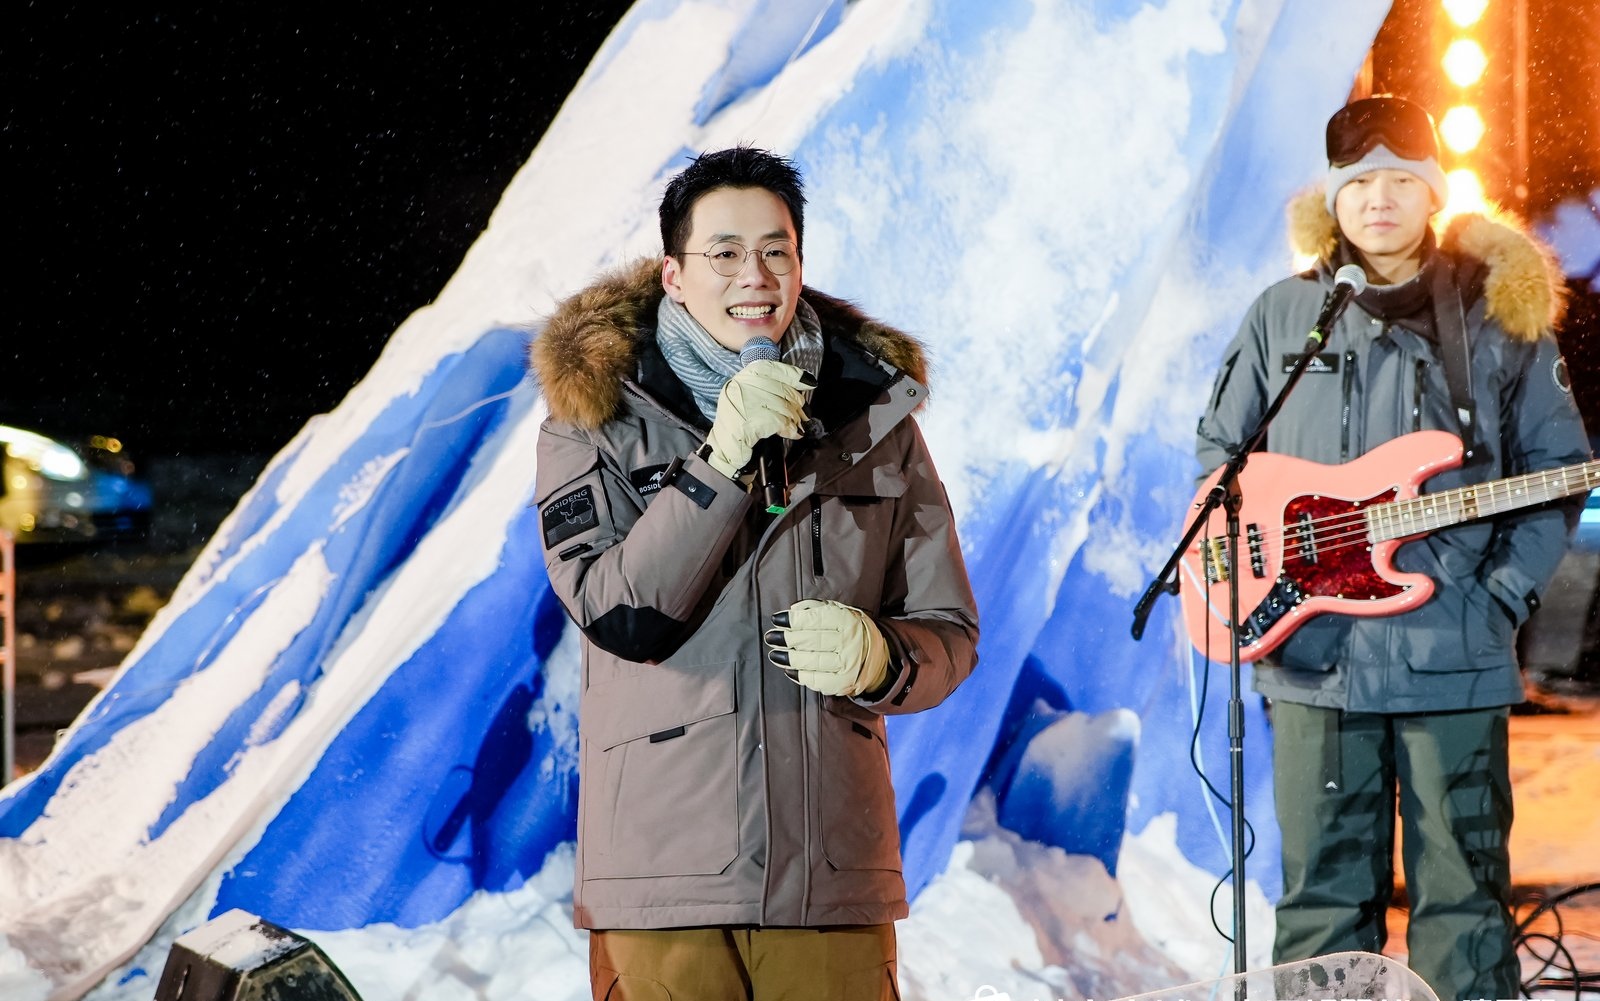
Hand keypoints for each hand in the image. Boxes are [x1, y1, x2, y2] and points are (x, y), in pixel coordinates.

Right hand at [703, 360, 812, 480]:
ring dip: (795, 419)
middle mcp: (744, 384)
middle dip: (797, 404)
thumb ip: (771, 387)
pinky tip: (793, 433)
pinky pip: (781, 422)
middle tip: (804, 415)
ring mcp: (747, 402)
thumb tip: (804, 384)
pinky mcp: (752, 421)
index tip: (809, 384)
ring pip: (784, 407)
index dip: (795, 376)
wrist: (724, 447)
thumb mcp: (750, 397)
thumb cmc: (740, 421)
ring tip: (796, 425)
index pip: (774, 369)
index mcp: (744, 376)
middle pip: (783, 390)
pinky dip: (790, 429)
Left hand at [764, 599, 889, 697]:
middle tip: (771, 638)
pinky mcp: (843, 683)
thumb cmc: (852, 631)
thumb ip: (817, 608)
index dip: (793, 620)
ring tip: (774, 655)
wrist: (877, 658)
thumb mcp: (841, 612)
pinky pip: (817, 680)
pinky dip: (800, 675)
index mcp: (847, 620)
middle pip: (811, 641)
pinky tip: (790, 670)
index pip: (816, 619)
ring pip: (812, 661)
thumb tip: (793, 610)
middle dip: (787, 639)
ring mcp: (847, 664)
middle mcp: (849, 642)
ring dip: (789, 659)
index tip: (777, 619)